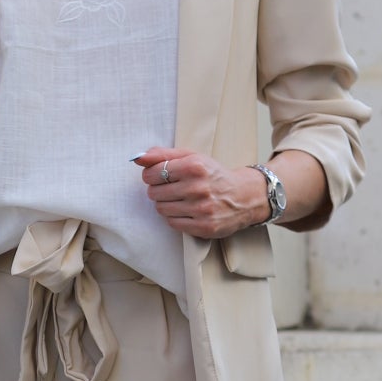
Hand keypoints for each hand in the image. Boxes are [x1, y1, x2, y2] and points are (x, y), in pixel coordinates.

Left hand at [132, 147, 273, 237]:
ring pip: (161, 209)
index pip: (151, 173)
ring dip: (166, 204)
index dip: (151, 176)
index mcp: (194, 166)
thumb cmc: (213, 175)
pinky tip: (186, 211)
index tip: (159, 176)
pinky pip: (172, 223)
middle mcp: (198, 187)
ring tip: (180, 200)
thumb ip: (163, 154)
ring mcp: (201, 209)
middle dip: (158, 190)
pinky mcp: (203, 226)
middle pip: (154, 192)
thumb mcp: (192, 157)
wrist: (244, 196)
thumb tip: (137, 157)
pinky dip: (174, 217)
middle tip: (172, 188)